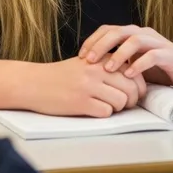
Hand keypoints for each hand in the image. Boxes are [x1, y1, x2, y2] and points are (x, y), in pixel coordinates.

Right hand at [25, 55, 146, 117]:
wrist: (35, 83)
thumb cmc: (62, 75)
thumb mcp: (86, 63)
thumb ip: (107, 66)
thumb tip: (133, 78)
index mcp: (100, 58)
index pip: (132, 70)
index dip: (138, 85)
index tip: (134, 92)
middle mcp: (97, 70)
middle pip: (131, 87)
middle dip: (133, 99)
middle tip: (126, 104)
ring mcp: (89, 86)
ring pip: (121, 101)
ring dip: (118, 108)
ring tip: (108, 106)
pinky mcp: (81, 102)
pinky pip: (106, 112)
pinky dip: (104, 114)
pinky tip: (95, 109)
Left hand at [80, 24, 172, 92]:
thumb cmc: (164, 70)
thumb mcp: (137, 65)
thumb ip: (120, 63)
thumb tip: (92, 70)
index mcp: (135, 35)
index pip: (109, 30)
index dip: (93, 40)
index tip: (80, 56)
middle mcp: (145, 34)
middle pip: (118, 31)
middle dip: (101, 45)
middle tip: (87, 60)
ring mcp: (157, 43)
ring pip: (134, 40)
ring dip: (118, 54)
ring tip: (107, 68)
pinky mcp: (169, 54)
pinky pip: (152, 56)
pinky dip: (139, 64)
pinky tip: (129, 75)